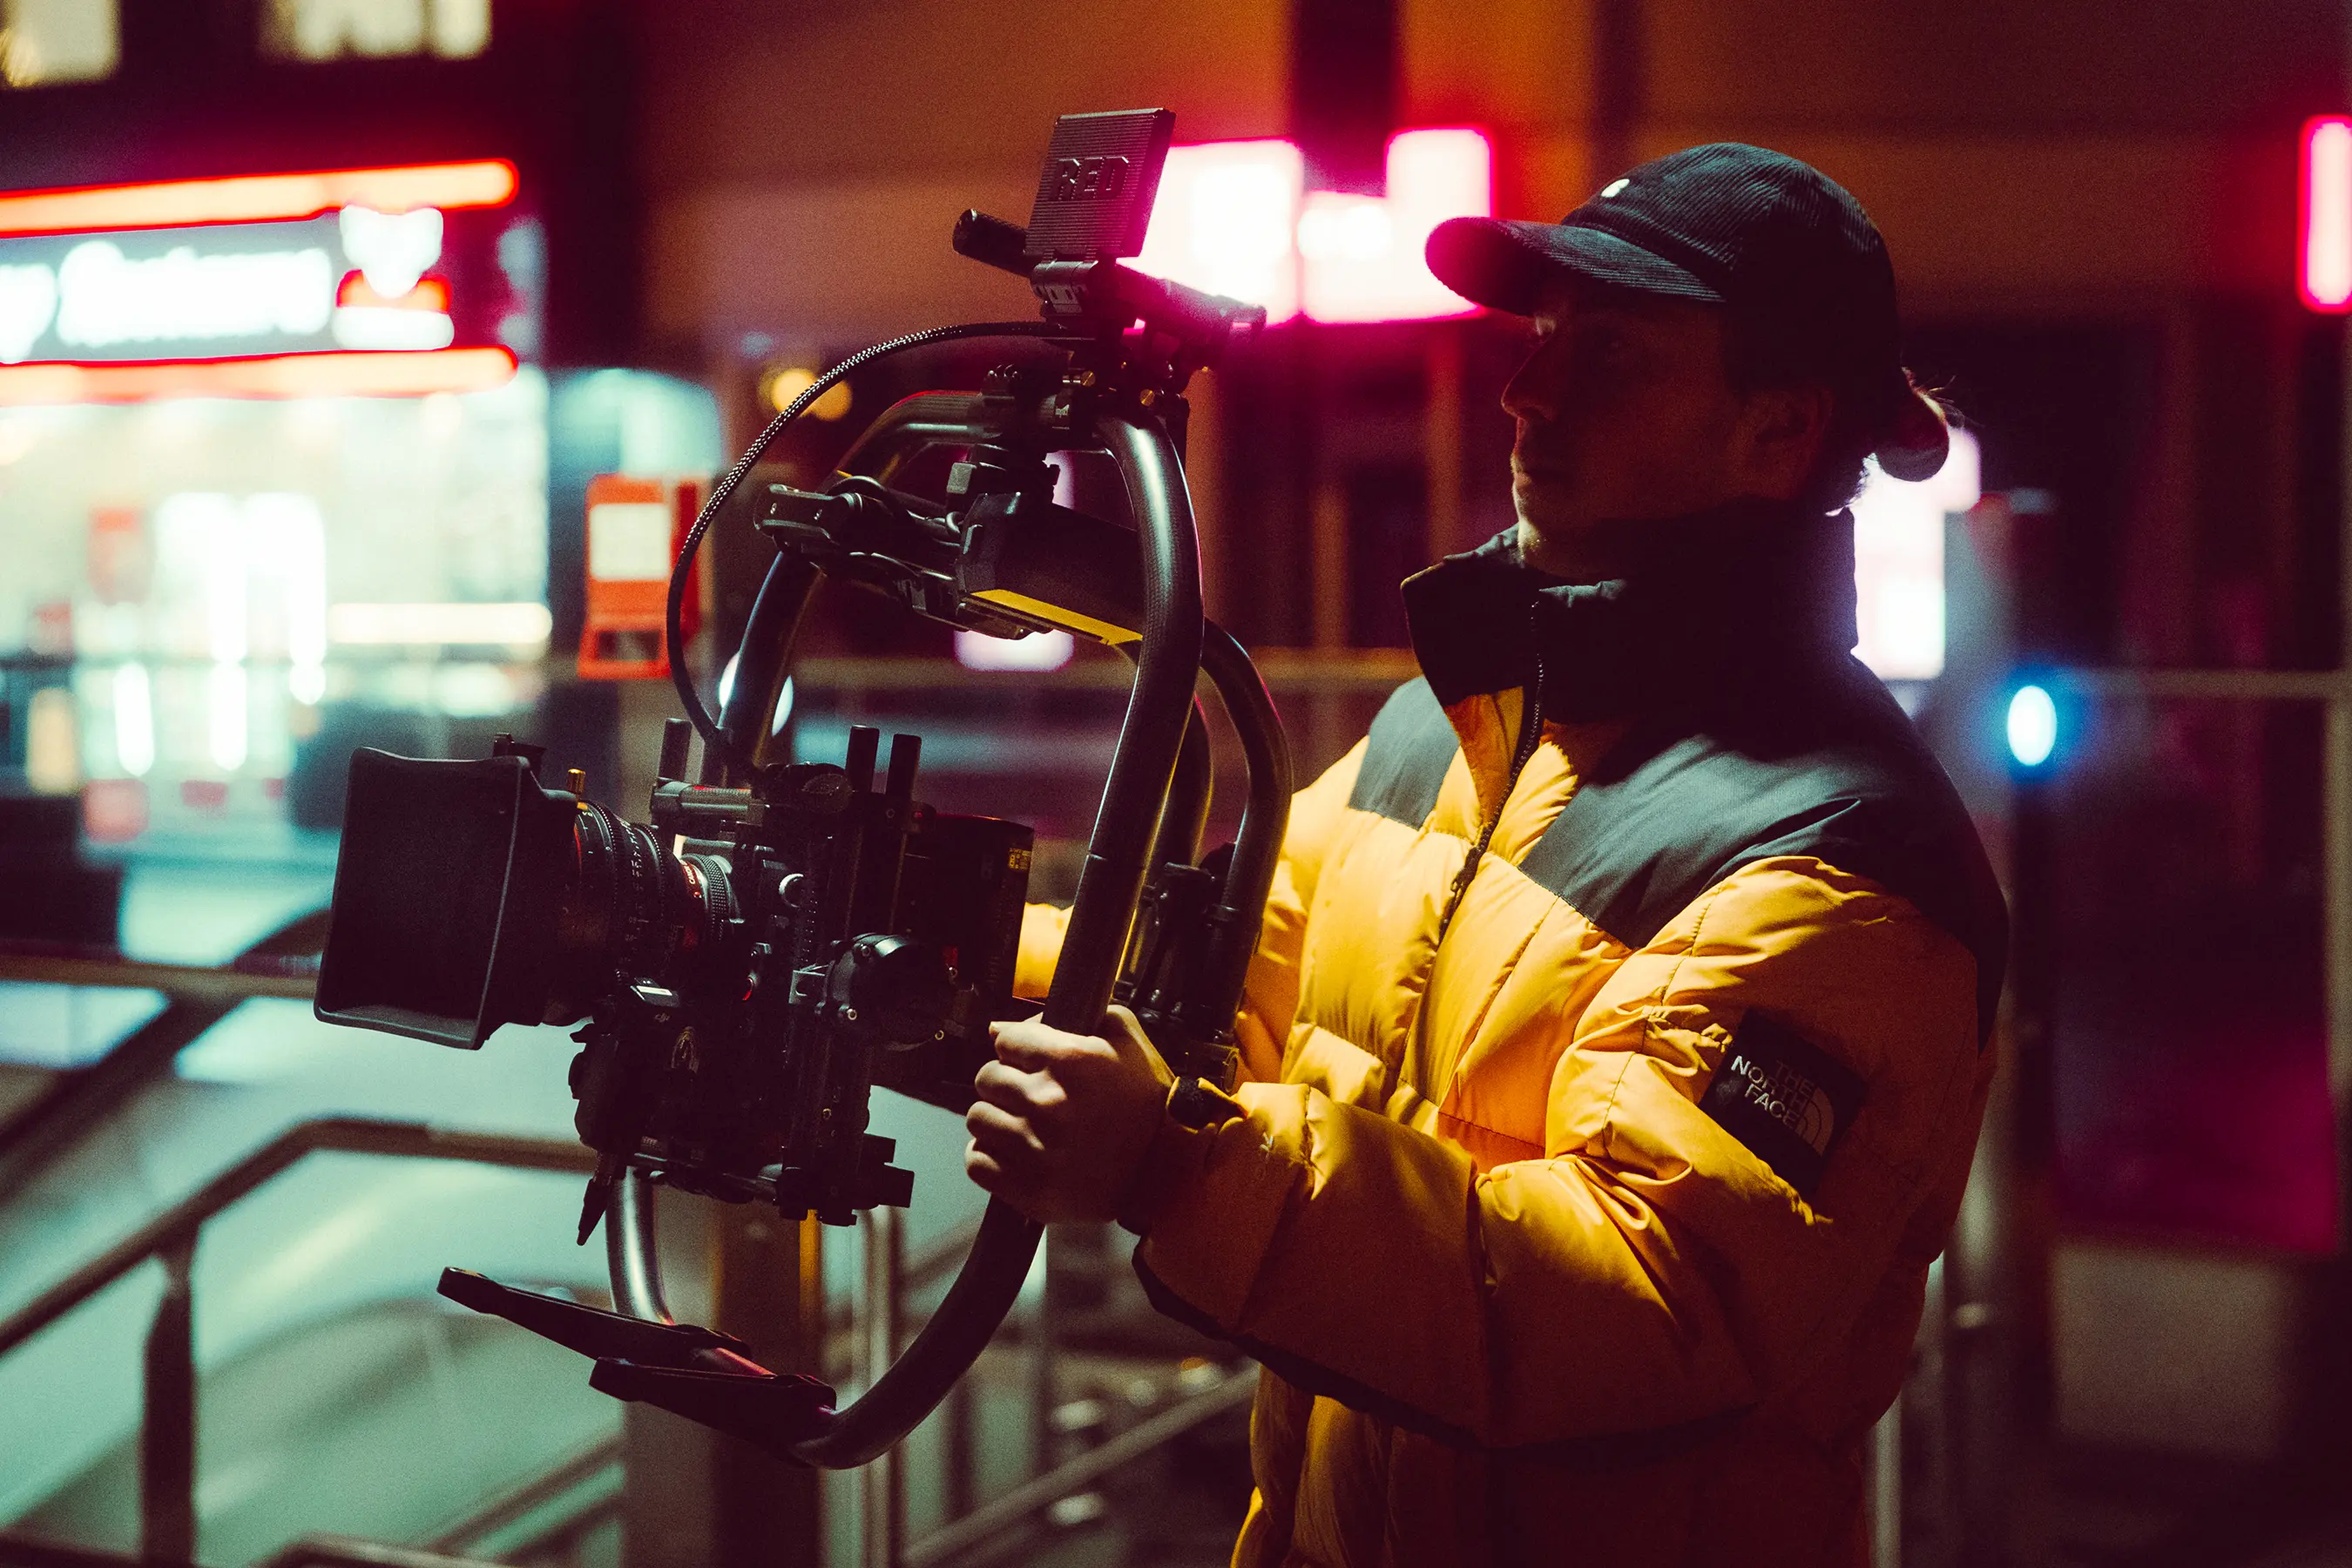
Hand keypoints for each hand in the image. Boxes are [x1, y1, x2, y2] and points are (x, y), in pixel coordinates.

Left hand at [965, 1005, 1170, 1223]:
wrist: (1170, 1172)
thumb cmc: (1148, 1104)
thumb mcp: (1129, 1042)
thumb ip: (1079, 1017)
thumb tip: (1003, 1028)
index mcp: (1071, 1062)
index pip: (1006, 1040)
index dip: (1018, 1047)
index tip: (1029, 1060)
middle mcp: (1048, 1104)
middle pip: (987, 1078)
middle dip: (1005, 1081)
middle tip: (1027, 1094)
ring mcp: (1036, 1150)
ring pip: (978, 1119)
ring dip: (996, 1118)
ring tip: (1020, 1125)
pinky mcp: (1030, 1189)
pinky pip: (977, 1163)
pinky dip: (990, 1157)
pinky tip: (1013, 1153)